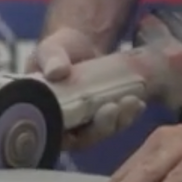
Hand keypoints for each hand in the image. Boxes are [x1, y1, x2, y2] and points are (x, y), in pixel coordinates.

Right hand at [30, 28, 145, 148]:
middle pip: (82, 138)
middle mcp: (64, 124)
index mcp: (42, 114)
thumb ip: (50, 58)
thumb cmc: (57, 50)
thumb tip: (56, 71)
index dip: (74, 135)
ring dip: (118, 122)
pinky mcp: (104, 116)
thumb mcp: (50, 49)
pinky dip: (128, 114)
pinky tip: (139, 102)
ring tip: (132, 103)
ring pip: (101, 132)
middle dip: (102, 127)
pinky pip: (115, 121)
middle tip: (113, 108)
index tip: (90, 118)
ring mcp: (86, 122)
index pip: (55, 135)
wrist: (79, 43)